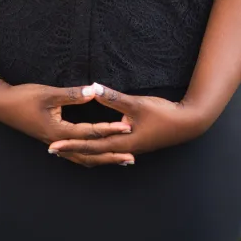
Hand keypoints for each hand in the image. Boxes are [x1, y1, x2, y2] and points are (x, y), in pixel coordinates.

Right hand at [0, 79, 134, 165]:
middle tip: (131, 158)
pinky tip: (97, 154)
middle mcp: (58, 142)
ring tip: (120, 160)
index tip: (127, 128)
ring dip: (102, 159)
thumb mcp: (48, 93)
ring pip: (83, 158)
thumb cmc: (24, 98)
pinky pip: (75, 154)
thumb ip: (72, 94)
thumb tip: (94, 91)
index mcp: (58, 131)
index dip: (110, 129)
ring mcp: (55, 143)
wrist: (2, 105)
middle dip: (111, 156)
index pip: (90, 132)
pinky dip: (89, 156)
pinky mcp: (53, 140)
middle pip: (90, 154)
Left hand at [47, 82, 208, 166]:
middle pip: (93, 152)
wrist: (188, 124)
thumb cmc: (164, 115)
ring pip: (102, 151)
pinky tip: (96, 144)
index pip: (90, 145)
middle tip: (51, 148)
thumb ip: (114, 98)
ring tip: (69, 147)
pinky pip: (111, 148)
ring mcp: (131, 146)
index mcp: (123, 142)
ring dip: (84, 149)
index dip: (70, 143)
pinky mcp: (136, 141)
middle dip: (73, 149)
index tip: (52, 145)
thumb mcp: (137, 104)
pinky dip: (99, 147)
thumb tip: (93, 89)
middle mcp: (125, 148)